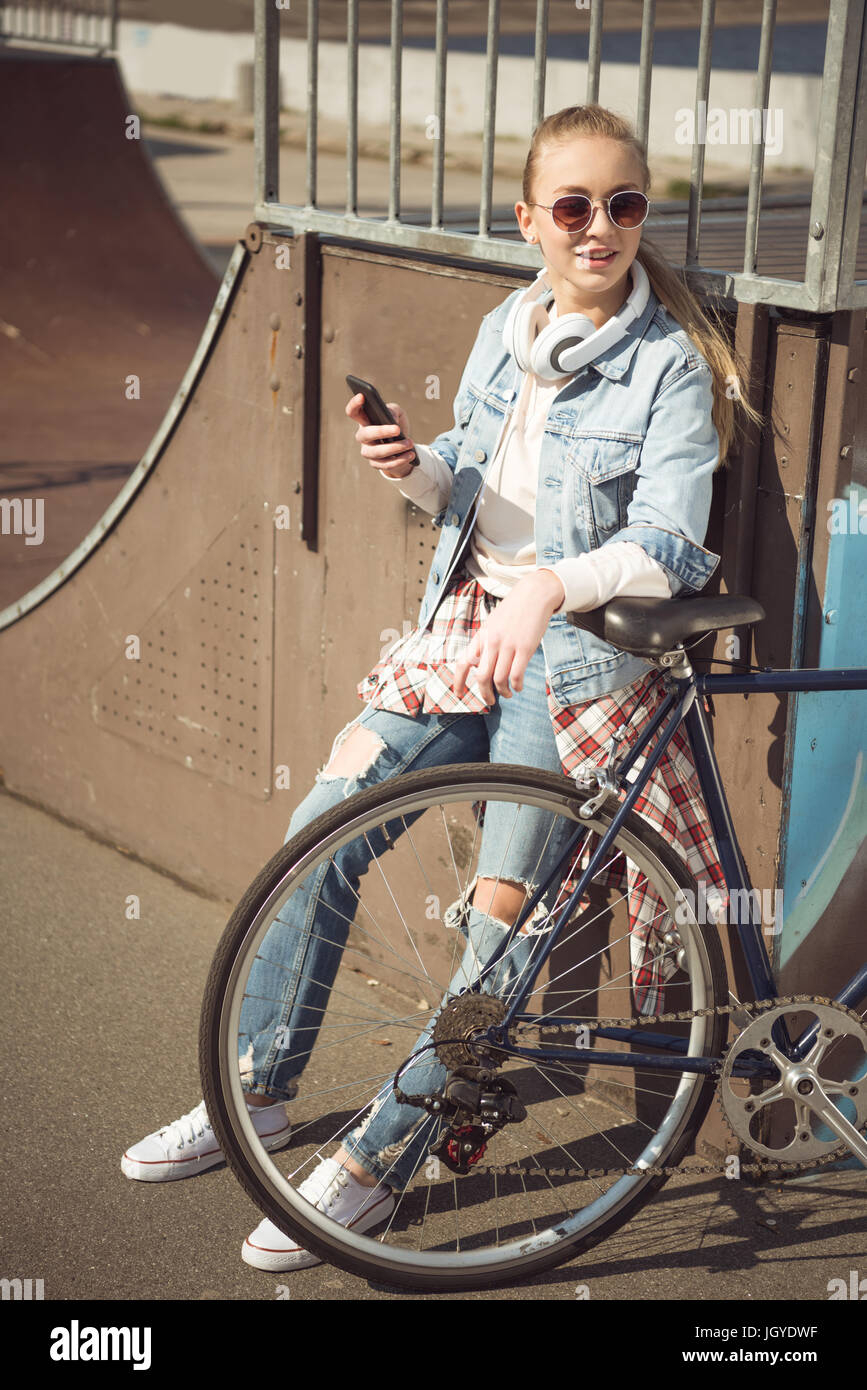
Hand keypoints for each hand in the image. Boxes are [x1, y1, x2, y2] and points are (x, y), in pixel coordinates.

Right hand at [345, 393, 417, 477]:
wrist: (404, 447)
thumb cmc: (397, 426)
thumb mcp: (398, 413)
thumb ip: (393, 410)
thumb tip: (391, 418)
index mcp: (365, 421)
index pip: (353, 412)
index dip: (354, 404)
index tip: (362, 396)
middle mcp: (363, 437)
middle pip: (365, 434)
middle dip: (381, 431)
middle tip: (398, 429)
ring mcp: (368, 452)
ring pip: (377, 452)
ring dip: (395, 448)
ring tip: (410, 443)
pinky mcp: (376, 464)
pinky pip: (386, 464)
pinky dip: (400, 460)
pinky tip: (411, 454)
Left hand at [453, 569, 565, 701]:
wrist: (534, 595)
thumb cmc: (513, 611)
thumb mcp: (493, 624)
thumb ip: (485, 643)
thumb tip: (479, 664)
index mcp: (481, 636)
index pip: (463, 662)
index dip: (458, 681)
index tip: (458, 694)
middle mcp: (492, 642)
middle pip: (481, 677)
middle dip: (484, 694)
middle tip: (489, 701)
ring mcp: (509, 645)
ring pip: (499, 679)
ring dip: (503, 692)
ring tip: (507, 694)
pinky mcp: (525, 648)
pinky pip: (517, 675)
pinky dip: (517, 686)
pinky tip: (519, 687)